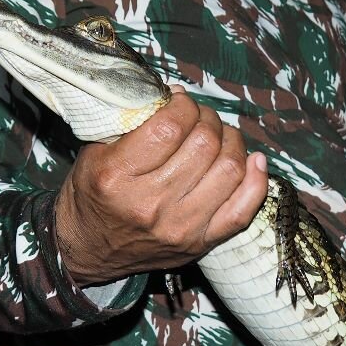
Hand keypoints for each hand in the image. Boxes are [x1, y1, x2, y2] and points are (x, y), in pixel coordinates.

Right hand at [53, 89, 269, 284]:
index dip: (183, 105)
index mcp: (118, 177)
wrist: (89, 250)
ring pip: (229, 169)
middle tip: (199, 117)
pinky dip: (256, 180)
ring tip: (220, 136)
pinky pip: (243, 210)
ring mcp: (180, 227)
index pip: (170, 127)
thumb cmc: (93, 194)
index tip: (180, 102)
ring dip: (232, 142)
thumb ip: (133, 122)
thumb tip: (178, 95)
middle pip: (204, 144)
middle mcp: (151, 205)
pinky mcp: (200, 244)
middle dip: (207, 119)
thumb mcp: (95, 152)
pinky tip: (253, 160)